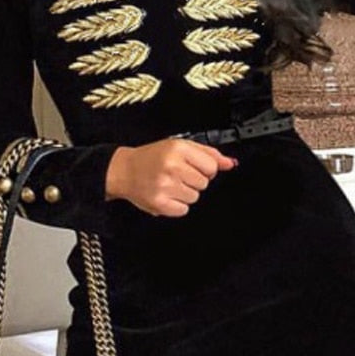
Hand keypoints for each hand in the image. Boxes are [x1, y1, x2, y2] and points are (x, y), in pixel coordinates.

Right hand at [106, 139, 236, 217]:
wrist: (124, 170)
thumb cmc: (151, 158)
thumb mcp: (179, 146)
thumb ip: (207, 154)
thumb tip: (230, 163)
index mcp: (178, 148)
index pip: (211, 166)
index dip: (205, 169)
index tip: (193, 168)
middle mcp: (172, 166)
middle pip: (204, 183)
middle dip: (193, 180)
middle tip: (177, 175)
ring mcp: (165, 186)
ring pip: (195, 197)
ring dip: (185, 193)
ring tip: (169, 184)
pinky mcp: (159, 203)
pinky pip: (183, 209)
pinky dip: (176, 205)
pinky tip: (166, 194)